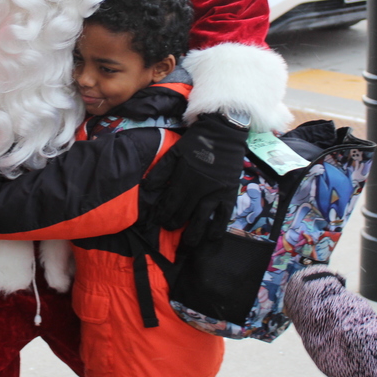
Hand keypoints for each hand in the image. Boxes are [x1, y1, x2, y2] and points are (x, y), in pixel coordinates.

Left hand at [143, 113, 248, 249]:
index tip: (158, 221)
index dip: (163, 214)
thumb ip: (161, 171)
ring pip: (203, 218)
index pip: (170, 203)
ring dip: (194, 234)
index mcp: (184, 177)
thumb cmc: (196, 141)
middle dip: (174, 224)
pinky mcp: (229, 192)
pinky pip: (224, 215)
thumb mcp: (175, 152)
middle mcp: (199, 188)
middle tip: (169, 230)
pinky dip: (218, 227)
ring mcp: (216, 192)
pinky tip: (211, 237)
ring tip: (188, 245)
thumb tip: (147, 187)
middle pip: (184, 213)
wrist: (223, 131)